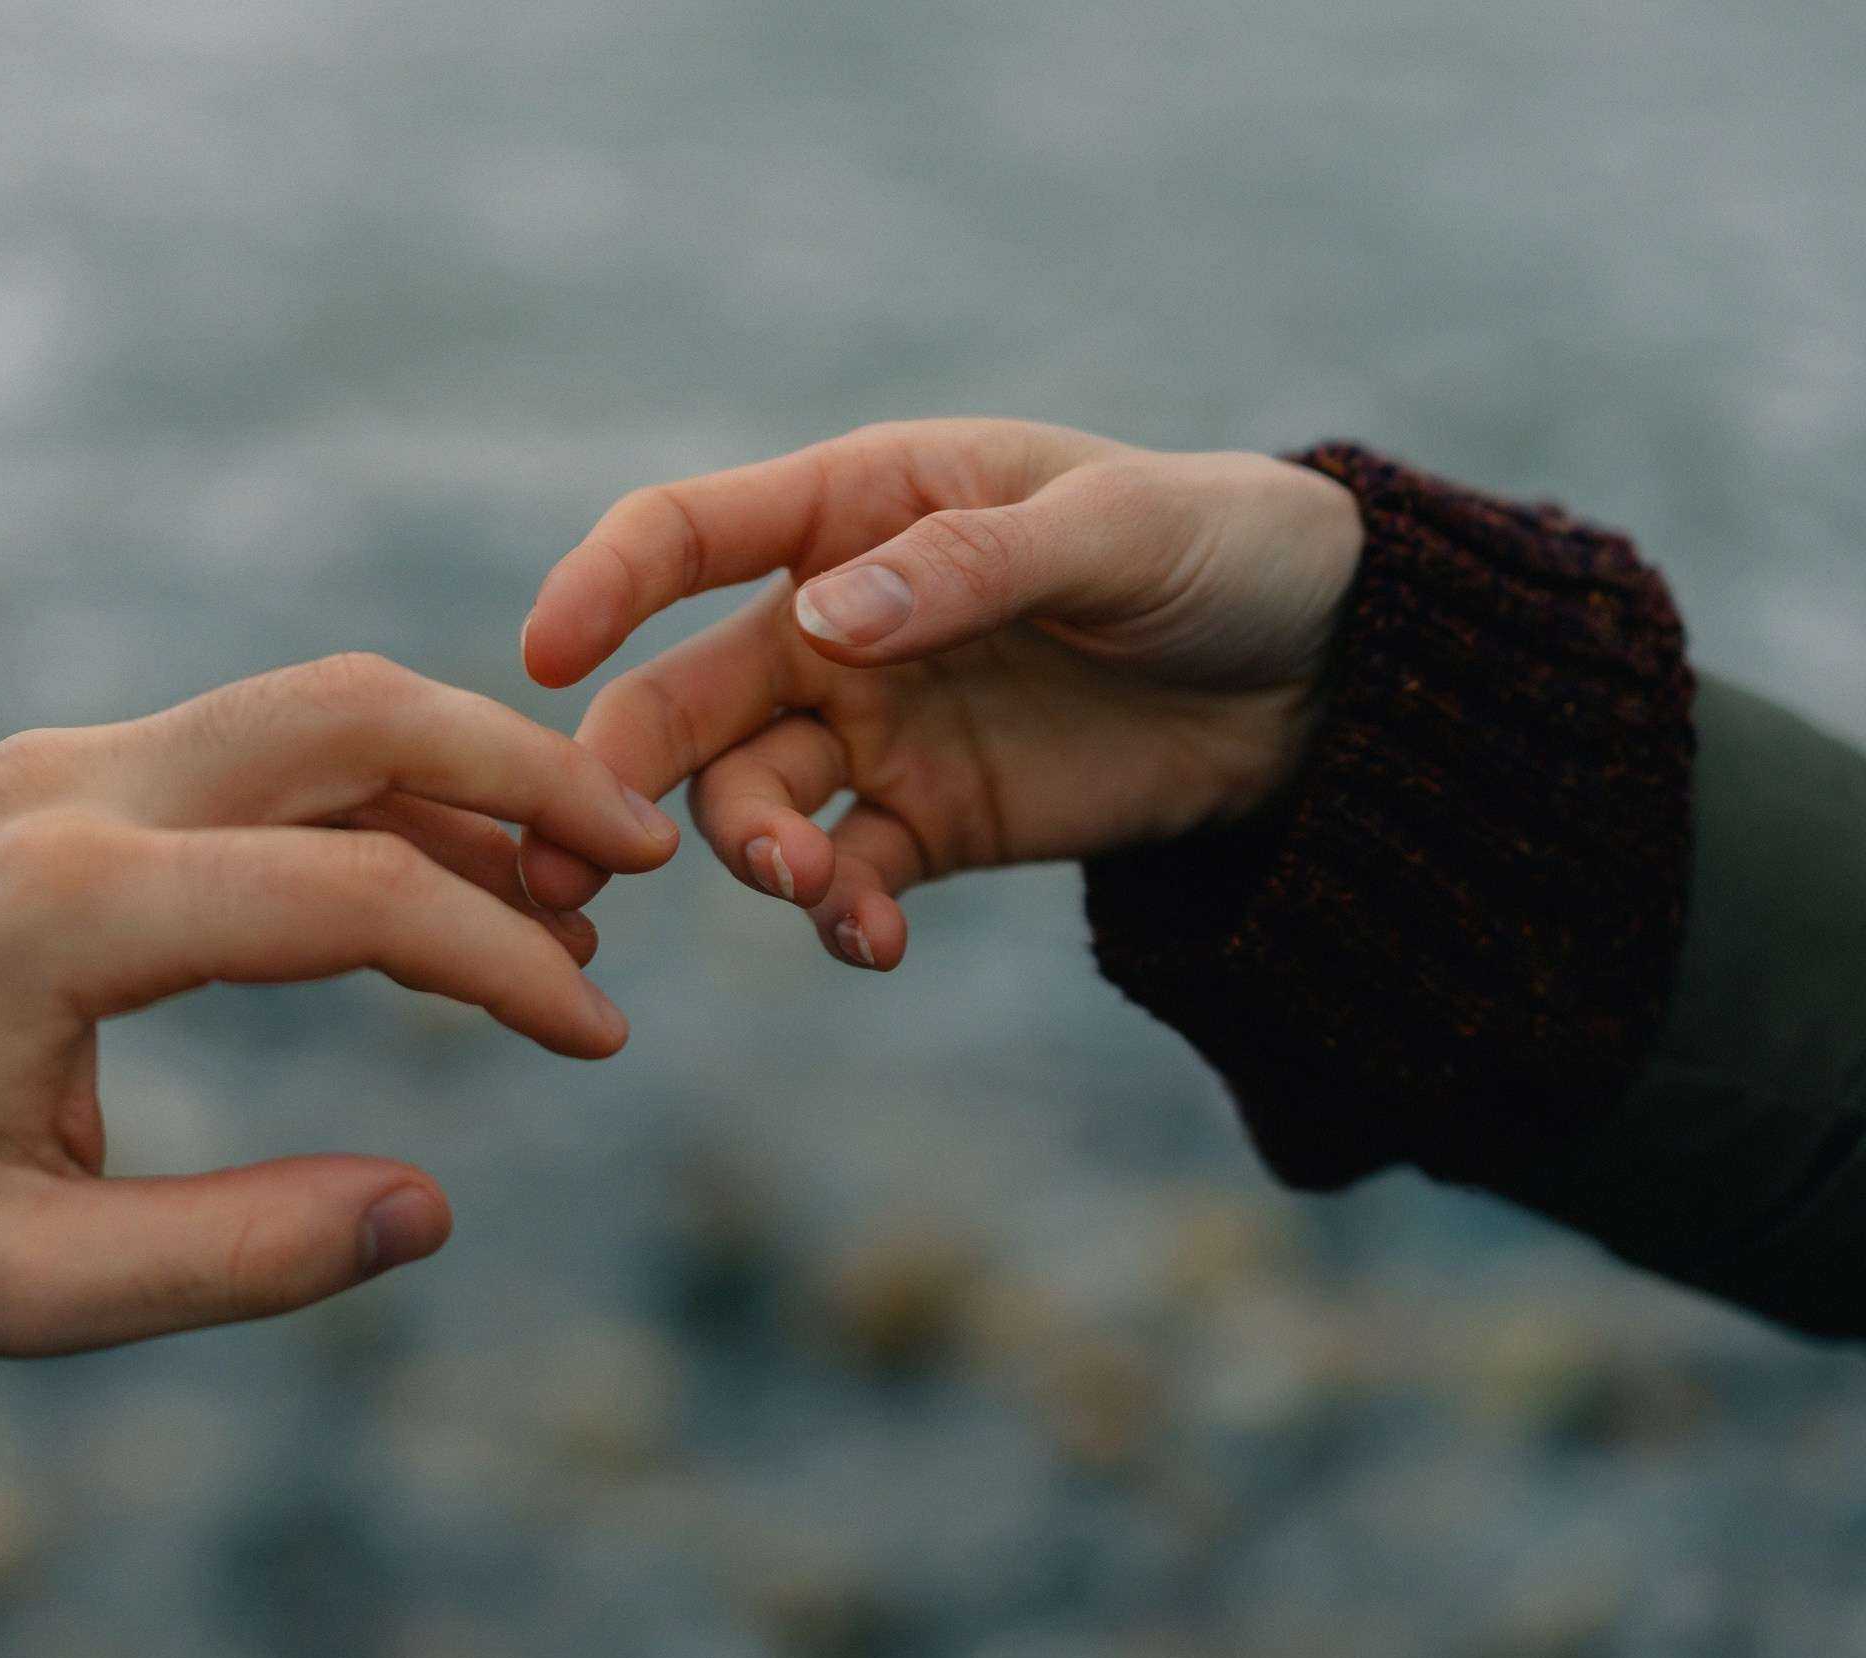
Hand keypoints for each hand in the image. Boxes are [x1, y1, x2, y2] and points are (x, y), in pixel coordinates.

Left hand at [0, 653, 679, 1356]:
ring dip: (456, 780)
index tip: (597, 1036)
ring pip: (310, 713)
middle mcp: (72, 790)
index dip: (501, 961)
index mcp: (63, 908)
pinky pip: (253, 754)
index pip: (347, 893)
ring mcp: (61, 763)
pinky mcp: (61, 778)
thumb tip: (427, 1209)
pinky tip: (438, 891)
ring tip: (565, 900)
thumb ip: (230, 1259)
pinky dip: (370, 803)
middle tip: (643, 858)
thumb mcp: (18, 1286)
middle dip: (522, 773)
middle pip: (349, 711)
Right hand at [515, 419, 1362, 967]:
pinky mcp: (927, 825)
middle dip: (621, 770)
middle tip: (583, 859)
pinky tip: (873, 943)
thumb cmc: (1218, 548)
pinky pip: (846, 879)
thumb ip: (968, 568)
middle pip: (686, 693)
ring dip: (748, 852)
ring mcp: (875, 728)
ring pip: (748, 799)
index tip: (542, 656)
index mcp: (860, 506)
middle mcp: (838, 621)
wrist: (1323, 677)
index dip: (604, 584)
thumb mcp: (1115, 530)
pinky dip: (841, 918)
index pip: (689, 532)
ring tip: (808, 888)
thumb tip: (821, 622)